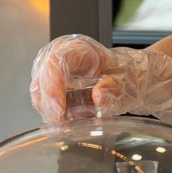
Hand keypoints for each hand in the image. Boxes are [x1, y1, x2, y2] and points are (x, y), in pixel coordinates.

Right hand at [29, 34, 171, 125]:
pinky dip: (54, 113)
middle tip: (62, 123)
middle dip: (48, 103)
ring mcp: (54, 68)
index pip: (56, 61)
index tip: (59, 111)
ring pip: (39, 90)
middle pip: (42, 76)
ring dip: (51, 110)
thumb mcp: (129, 83)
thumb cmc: (129, 76)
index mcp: (82, 48)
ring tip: (71, 123)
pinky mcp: (52, 83)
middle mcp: (63, 54)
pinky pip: (44, 100)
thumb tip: (98, 97)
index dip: (52, 86)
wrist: (132, 77)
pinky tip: (70, 121)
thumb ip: (114, 90)